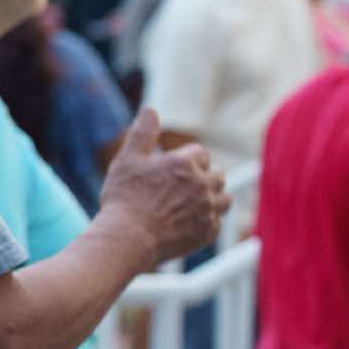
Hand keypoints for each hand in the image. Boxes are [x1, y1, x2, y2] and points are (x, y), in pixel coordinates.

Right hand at [99, 110, 228, 264]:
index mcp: (186, 163)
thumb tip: (150, 109)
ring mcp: (208, 209)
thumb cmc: (124, 198)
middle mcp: (203, 184)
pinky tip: (190, 222)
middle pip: (216, 174)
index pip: (200, 154)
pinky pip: (217, 221)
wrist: (126, 240)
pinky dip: (208, 220)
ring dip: (213, 197)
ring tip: (193, 202)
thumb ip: (142, 133)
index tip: (173, 169)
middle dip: (203, 177)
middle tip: (183, 186)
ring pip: (224, 198)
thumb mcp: (128, 160)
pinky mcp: (209, 231)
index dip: (187, 160)